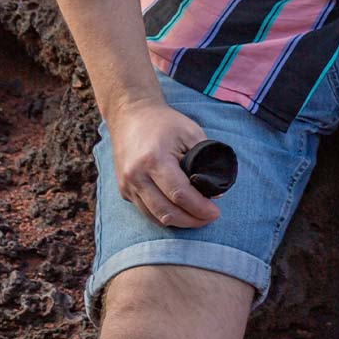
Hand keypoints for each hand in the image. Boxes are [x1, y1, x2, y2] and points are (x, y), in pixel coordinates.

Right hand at [106, 97, 220, 227]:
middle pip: (166, 211)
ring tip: (197, 219)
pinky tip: (179, 213)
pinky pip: (145, 211)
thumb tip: (215, 191)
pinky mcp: (123, 190)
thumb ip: (205, 160)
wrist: (131, 116)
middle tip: (208, 218)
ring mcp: (127, 185)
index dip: (199, 207)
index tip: (215, 212)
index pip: (180, 193)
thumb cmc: (165, 123)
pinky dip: (163, 216)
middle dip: (191, 220)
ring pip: (154, 216)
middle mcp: (136, 175)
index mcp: (154, 159)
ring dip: (177, 223)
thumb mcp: (190, 133)